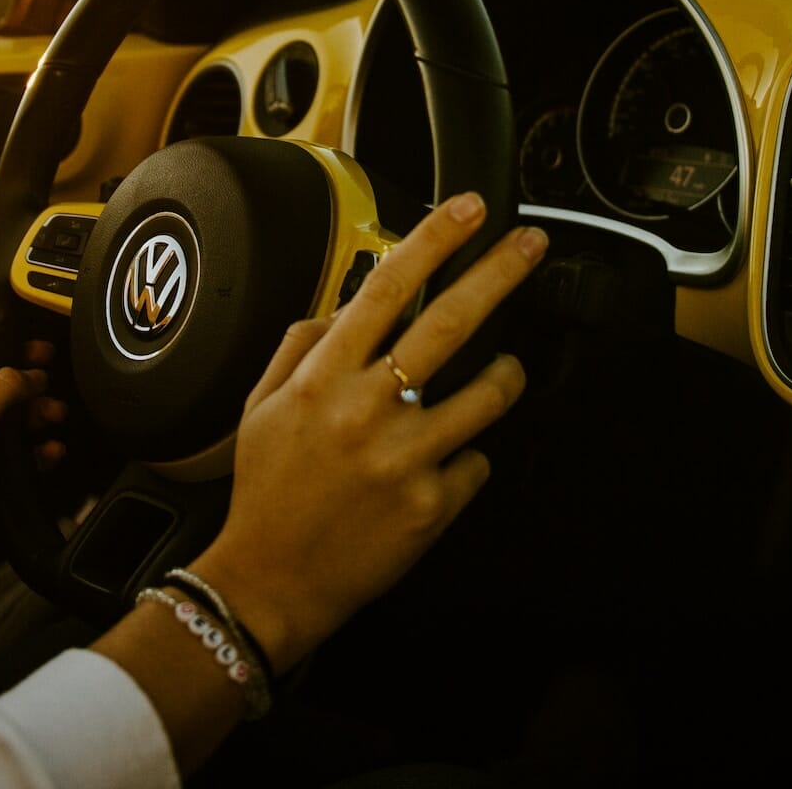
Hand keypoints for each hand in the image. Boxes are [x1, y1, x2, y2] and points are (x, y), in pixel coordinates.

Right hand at [187, 192, 543, 670]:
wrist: (270, 581)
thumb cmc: (266, 493)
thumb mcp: (261, 407)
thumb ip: (301, 346)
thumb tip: (346, 306)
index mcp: (323, 378)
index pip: (385, 288)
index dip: (432, 239)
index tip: (467, 210)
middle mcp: (366, 410)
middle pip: (449, 324)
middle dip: (498, 273)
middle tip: (531, 245)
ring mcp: (404, 457)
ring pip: (487, 393)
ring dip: (505, 374)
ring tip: (502, 372)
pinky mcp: (431, 503)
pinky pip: (477, 460)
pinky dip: (466, 456)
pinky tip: (437, 466)